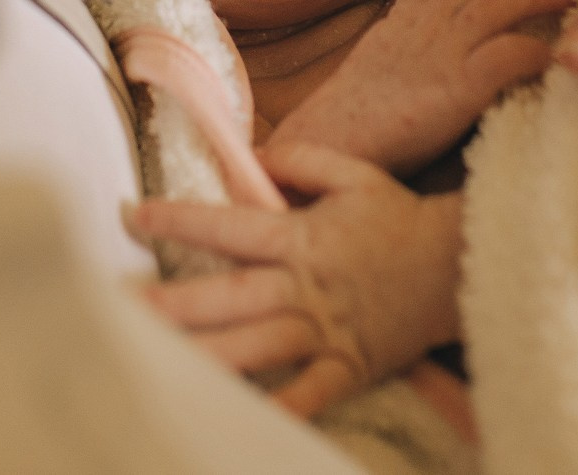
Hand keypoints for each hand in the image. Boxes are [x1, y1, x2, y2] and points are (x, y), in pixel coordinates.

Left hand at [131, 145, 462, 417]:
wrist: (461, 264)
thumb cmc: (400, 218)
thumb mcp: (353, 173)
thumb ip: (299, 159)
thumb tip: (253, 158)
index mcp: (301, 236)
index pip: (228, 227)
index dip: (178, 220)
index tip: (131, 216)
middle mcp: (305, 285)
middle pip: (228, 295)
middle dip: (171, 302)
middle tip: (116, 305)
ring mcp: (326, 329)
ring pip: (255, 346)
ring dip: (203, 355)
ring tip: (153, 361)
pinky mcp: (349, 365)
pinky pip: (308, 393)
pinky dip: (276, 409)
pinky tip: (235, 419)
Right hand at [264, 0, 568, 176]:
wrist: (329, 146)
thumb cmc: (348, 124)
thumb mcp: (373, 67)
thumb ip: (403, 51)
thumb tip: (431, 55)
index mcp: (400, 21)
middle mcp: (422, 26)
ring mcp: (441, 53)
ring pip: (500, 3)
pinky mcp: (459, 87)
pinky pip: (510, 55)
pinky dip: (537, 50)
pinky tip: (555, 55)